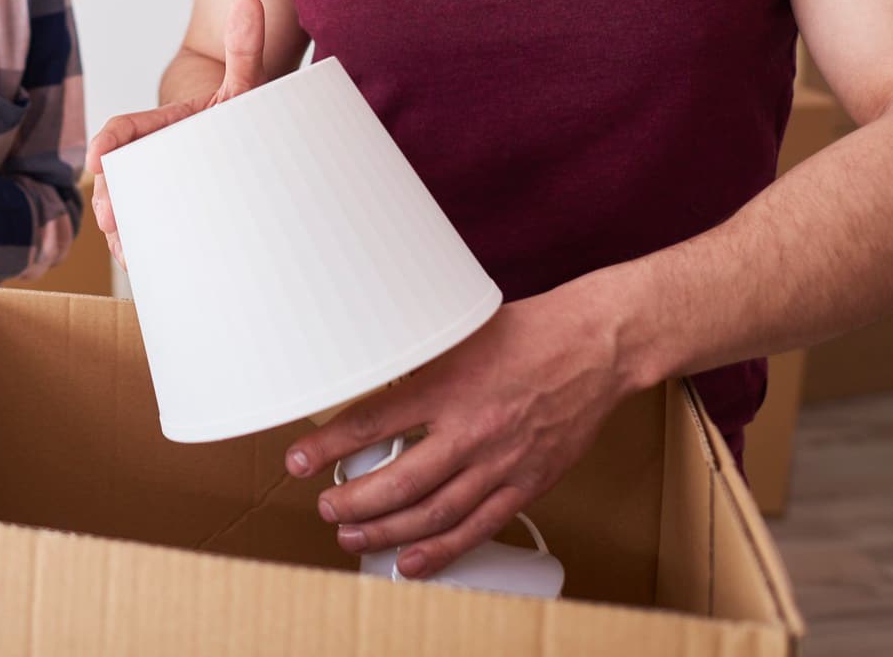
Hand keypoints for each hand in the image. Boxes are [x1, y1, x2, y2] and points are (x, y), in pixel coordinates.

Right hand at [87, 0, 266, 266]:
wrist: (255, 148)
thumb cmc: (243, 117)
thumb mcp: (245, 84)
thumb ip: (244, 48)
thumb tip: (250, 1)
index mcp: (158, 126)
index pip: (121, 130)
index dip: (106, 144)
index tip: (98, 159)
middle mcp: (150, 159)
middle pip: (117, 177)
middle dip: (108, 197)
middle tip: (110, 217)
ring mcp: (157, 190)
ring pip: (125, 210)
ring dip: (120, 231)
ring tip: (128, 251)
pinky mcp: (168, 219)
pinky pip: (143, 234)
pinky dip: (139, 249)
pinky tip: (144, 266)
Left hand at [285, 283, 629, 578]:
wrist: (595, 348)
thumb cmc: (527, 332)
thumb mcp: (460, 331)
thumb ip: (420, 360)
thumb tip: (369, 371)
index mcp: (447, 384)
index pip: (372, 422)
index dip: (327, 447)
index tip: (297, 461)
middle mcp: (471, 428)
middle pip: (399, 481)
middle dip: (353, 503)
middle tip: (327, 508)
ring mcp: (501, 462)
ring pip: (433, 512)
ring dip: (387, 532)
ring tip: (354, 537)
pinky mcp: (527, 484)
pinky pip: (478, 527)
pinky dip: (442, 550)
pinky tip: (411, 561)